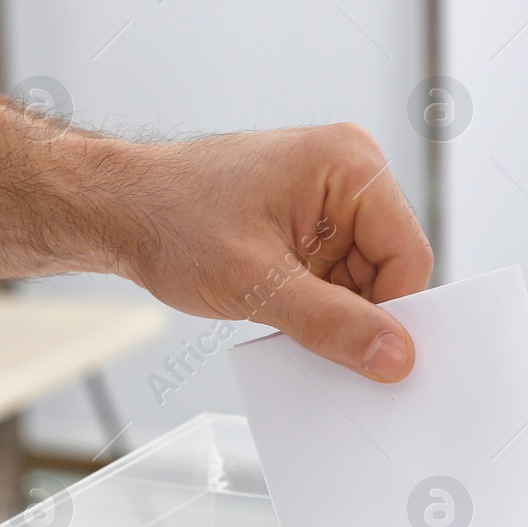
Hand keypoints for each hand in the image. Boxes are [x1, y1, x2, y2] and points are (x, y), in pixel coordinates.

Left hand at [111, 124, 431, 381]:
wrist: (119, 209)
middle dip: (357, 313)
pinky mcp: (308, 223)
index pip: (408, 255)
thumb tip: (395, 357)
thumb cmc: (172, 220)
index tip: (372, 360)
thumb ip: (331, 324)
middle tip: (314, 342)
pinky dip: (314, 306)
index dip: (393, 313)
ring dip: (332, 313)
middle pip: (389, 270)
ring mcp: (328, 199)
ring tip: (279, 317)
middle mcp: (347, 174)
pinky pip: (335, 278)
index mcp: (349, 166)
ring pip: (363, 281)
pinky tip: (277, 313)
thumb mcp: (256, 284)